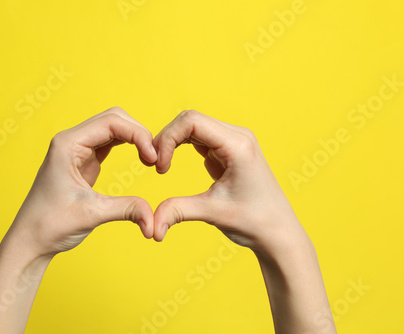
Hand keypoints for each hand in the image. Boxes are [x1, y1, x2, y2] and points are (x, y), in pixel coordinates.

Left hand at [8, 107, 157, 257]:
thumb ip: (126, 209)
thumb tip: (154, 218)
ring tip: (150, 159)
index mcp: (67, 144)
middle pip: (114, 119)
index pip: (111, 122)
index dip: (138, 135)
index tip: (153, 158)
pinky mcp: (84, 161)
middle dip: (138, 133)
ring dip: (134, 138)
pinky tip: (140, 158)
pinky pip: (110, 143)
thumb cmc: (49, 224)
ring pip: (113, 128)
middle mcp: (71, 141)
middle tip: (154, 158)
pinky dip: (128, 146)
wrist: (30, 239)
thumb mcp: (91, 214)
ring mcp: (77, 150)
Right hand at [152, 110, 335, 333]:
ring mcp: (233, 142)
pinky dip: (181, 147)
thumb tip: (151, 227)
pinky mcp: (228, 151)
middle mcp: (237, 136)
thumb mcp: (213, 213)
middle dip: (167, 139)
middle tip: (155, 166)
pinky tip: (172, 164)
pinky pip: (199, 138)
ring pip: (193, 127)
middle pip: (190, 120)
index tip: (159, 167)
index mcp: (237, 145)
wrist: (278, 232)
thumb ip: (178, 211)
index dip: (168, 138)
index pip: (192, 121)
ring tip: (161, 166)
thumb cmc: (255, 221)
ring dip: (172, 142)